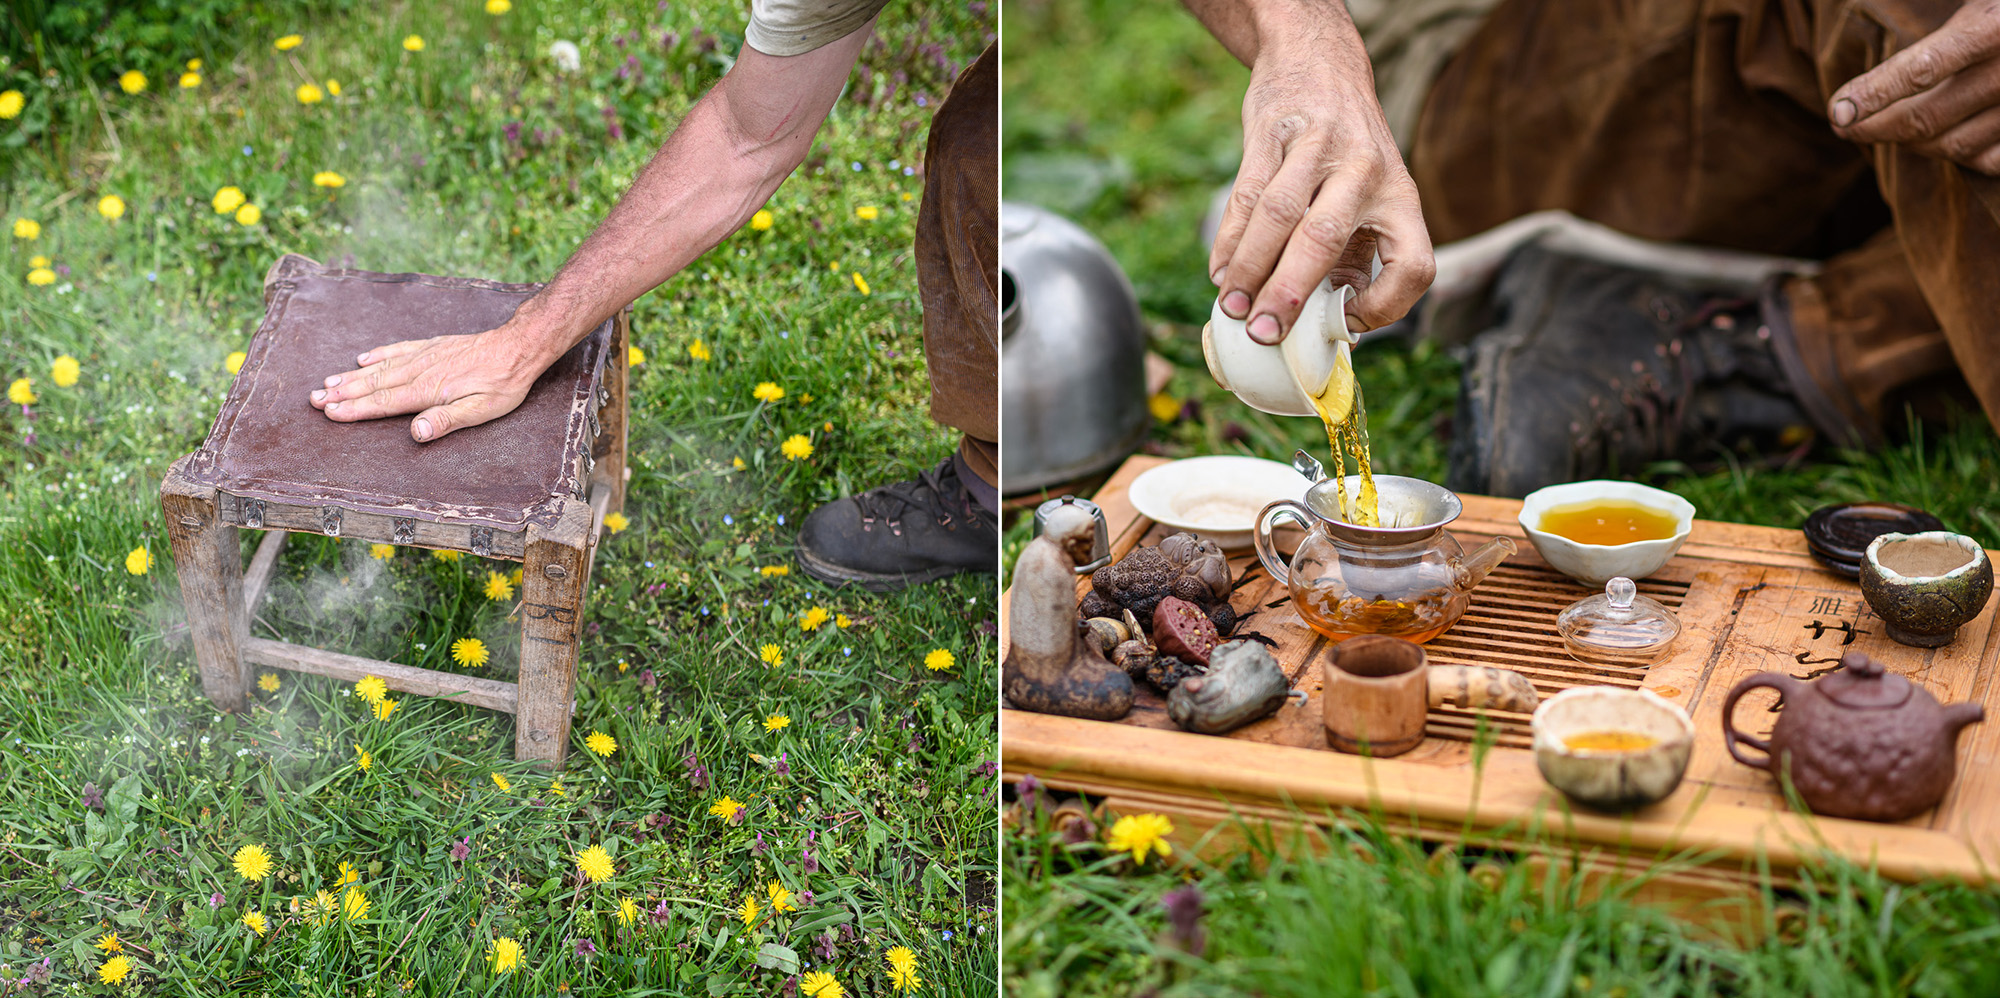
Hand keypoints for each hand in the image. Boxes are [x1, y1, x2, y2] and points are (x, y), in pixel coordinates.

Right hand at [308, 326, 546, 441]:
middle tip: (313, 399)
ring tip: (327, 381)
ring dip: (352, 376)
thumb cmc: (502, 384)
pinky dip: (379, 354)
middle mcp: (420, 371)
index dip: (355, 409)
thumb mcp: (482, 411)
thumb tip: (416, 433)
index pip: (384, 403)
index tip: (329, 412)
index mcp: (429, 391)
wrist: (518, 347)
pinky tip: (364, 358)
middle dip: (342, 393)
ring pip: (381, 367)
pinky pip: (399, 349)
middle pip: (374, 384)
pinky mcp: (433, 346)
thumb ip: (448, 421)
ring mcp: (425, 355)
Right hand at [1210, 39, 1433, 343]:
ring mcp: (1317, 146)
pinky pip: (1247, 194)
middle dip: (1289, 293)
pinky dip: (1230, 239)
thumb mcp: (1373, 196)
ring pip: (1278, 216)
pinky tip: (1220, 271)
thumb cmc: (1347, 153)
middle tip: (1263, 333)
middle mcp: (1365, 170)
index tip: (1347, 323)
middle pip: (1324, 239)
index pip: (1413, 264)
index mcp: (1400, 196)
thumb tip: (1329, 323)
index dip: (1385, 305)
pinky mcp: (1274, 132)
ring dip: (1250, 268)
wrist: (1320, 63)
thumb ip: (1355, 253)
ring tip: (1232, 307)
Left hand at [1830, 0, 1999, 174]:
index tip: (1838, 110)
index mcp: (1996, 26)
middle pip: (1927, 117)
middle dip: (1875, 127)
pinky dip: (1960, 157)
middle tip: (1845, 124)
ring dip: (1911, 144)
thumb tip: (1870, 91)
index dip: (1874, 93)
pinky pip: (1990, 161)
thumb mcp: (1984, 5)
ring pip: (1953, 145)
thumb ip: (1940, 42)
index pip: (1921, 69)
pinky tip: (1941, 141)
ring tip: (1887, 130)